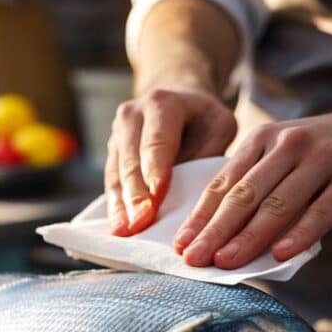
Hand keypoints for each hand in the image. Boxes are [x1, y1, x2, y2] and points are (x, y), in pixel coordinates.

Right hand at [105, 88, 237, 235]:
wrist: (178, 101)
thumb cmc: (204, 119)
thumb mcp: (221, 125)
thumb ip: (209, 153)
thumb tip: (195, 192)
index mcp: (162, 103)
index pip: (157, 144)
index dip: (155, 174)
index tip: (156, 202)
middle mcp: (132, 114)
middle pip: (132, 161)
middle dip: (135, 196)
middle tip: (139, 224)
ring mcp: (117, 132)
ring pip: (116, 173)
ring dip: (120, 204)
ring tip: (123, 231)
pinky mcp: (111, 151)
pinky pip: (110, 180)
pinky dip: (115, 203)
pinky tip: (118, 224)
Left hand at [174, 109, 331, 267]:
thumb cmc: (324, 155)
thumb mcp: (283, 156)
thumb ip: (256, 185)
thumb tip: (219, 237)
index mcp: (262, 140)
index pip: (224, 183)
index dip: (200, 216)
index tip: (180, 246)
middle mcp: (288, 145)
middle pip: (245, 194)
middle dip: (215, 230)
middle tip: (194, 260)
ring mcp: (322, 159)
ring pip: (278, 203)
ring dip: (249, 236)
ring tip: (226, 262)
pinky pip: (322, 210)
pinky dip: (300, 233)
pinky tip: (280, 254)